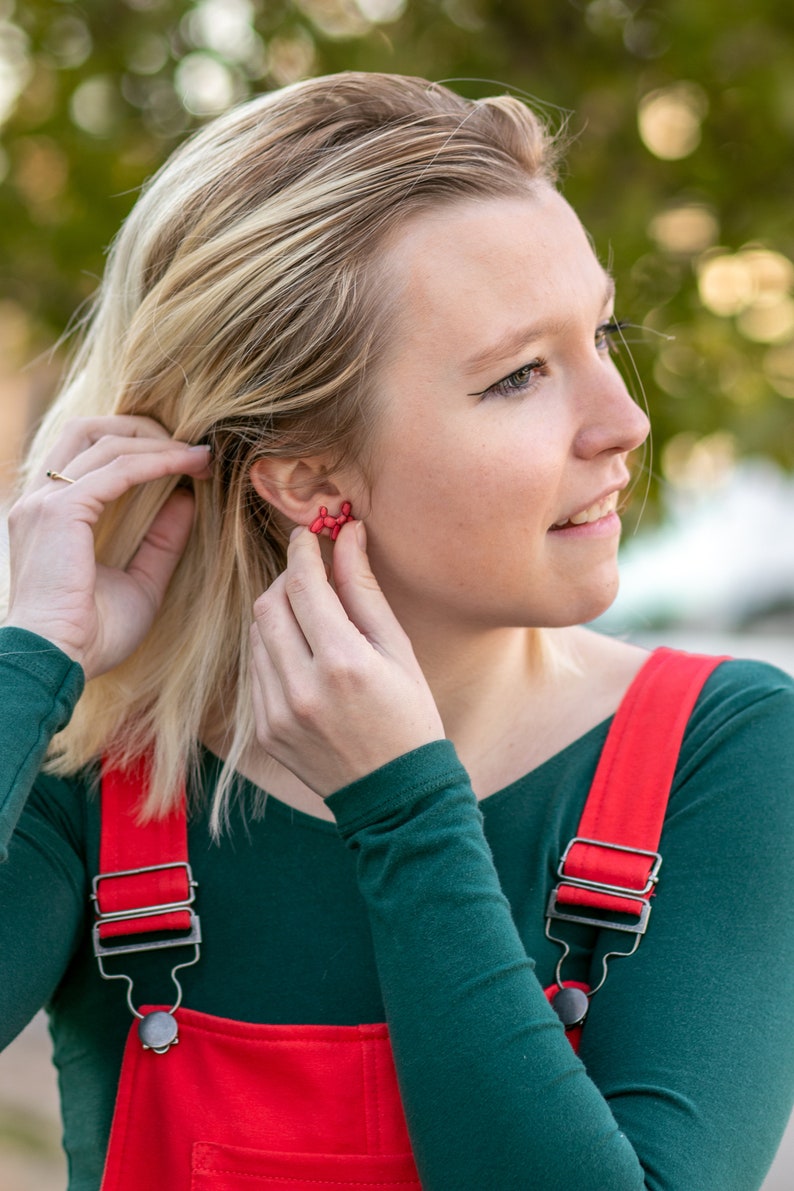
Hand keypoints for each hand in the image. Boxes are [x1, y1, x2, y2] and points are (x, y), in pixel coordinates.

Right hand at [3, 416, 211, 677]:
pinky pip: (118, 470)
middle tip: (189, 446)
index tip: (186, 460)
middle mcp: (40, 499)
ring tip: (199, 456)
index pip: (87, 454)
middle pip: (89, 430)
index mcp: (49, 514)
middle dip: (142, 429)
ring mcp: (45, 502)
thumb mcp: (140, 583)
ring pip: (105, 442)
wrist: (57, 661)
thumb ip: (162, 541)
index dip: (137, 446)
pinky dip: (157, 462)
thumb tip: (188, 499)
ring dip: (157, 443)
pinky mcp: (61, 511)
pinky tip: (189, 466)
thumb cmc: (91, 636)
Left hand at [249, 522, 444, 796]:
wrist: (396, 795)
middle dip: (286, 579)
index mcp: (344, 663)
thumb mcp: (398, 650)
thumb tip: (348, 535)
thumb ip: (365, 590)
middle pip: (269, 604)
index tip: (307, 534)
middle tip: (309, 575)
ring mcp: (277, 712)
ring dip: (278, 614)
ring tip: (311, 619)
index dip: (301, 550)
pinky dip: (273, 650)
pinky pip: (256, 670)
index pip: (303, 584)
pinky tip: (303, 657)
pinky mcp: (264, 730)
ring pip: (257, 635)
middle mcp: (303, 687)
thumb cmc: (409, 716)